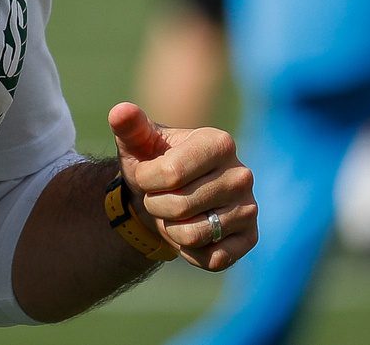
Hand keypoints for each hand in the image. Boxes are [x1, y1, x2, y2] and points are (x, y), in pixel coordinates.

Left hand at [109, 102, 257, 270]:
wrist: (168, 195)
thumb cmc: (153, 163)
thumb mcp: (138, 144)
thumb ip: (129, 126)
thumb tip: (120, 111)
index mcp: (219, 142)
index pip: (171, 173)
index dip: (146, 180)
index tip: (147, 174)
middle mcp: (241, 174)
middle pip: (180, 206)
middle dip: (156, 205)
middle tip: (160, 195)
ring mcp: (249, 207)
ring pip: (193, 235)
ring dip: (170, 229)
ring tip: (175, 213)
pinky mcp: (249, 238)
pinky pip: (211, 259)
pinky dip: (190, 252)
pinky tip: (191, 231)